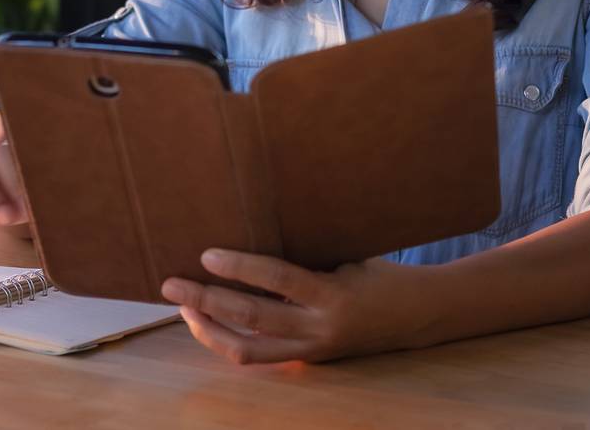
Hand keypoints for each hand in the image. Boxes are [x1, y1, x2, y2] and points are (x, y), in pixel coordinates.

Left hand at [159, 248, 442, 363]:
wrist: (417, 316)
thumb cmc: (379, 273)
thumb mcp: (347, 254)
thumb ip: (306, 252)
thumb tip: (253, 228)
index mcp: (333, 293)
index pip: (278, 277)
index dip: (240, 267)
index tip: (207, 254)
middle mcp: (319, 328)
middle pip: (252, 318)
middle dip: (207, 301)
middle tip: (172, 285)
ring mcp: (312, 350)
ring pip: (248, 350)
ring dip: (209, 330)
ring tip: (184, 309)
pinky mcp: (309, 361)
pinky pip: (260, 356)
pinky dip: (230, 340)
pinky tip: (209, 322)